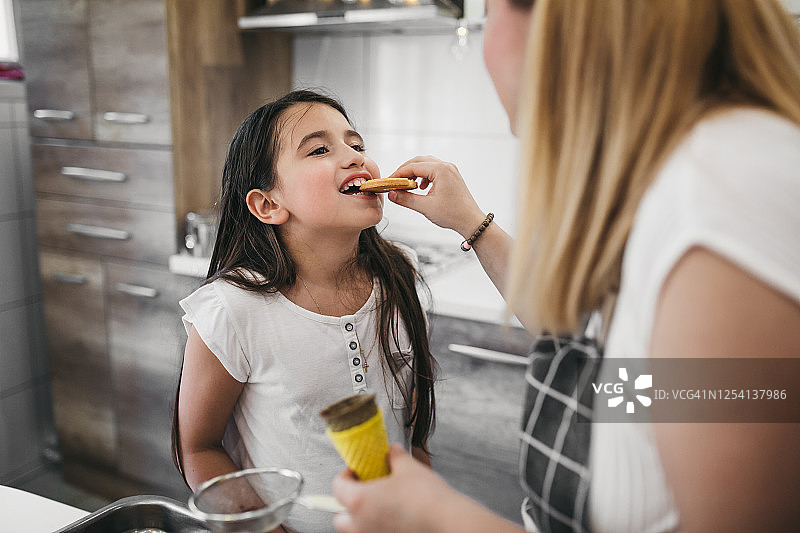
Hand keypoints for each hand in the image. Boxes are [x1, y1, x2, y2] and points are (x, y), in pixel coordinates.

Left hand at [331, 444, 455, 532]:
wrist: (447, 523)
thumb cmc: (427, 500)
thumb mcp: (409, 468)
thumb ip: (395, 457)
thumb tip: (392, 451)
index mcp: (359, 501)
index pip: (337, 487)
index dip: (345, 476)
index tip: (356, 471)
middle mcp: (360, 525)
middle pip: (340, 516)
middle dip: (348, 504)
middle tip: (364, 491)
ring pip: (355, 531)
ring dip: (361, 519)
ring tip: (380, 506)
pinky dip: (377, 528)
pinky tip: (393, 519)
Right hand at [386, 156, 486, 238]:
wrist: (471, 221)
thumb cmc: (453, 214)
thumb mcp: (425, 207)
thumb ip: (406, 199)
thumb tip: (391, 194)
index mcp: (440, 170)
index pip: (413, 167)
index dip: (398, 174)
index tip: (389, 182)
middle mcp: (446, 166)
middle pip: (419, 161)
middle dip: (405, 171)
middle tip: (395, 182)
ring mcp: (450, 170)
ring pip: (427, 164)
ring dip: (415, 172)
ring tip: (407, 185)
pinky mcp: (452, 176)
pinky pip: (434, 170)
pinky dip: (424, 176)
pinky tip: (422, 188)